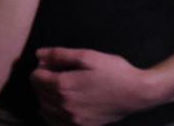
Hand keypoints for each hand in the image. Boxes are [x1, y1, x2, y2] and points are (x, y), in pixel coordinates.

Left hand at [31, 48, 157, 125]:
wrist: (137, 93)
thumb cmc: (114, 71)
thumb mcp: (87, 56)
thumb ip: (59, 54)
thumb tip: (38, 55)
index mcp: (64, 86)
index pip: (35, 78)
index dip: (41, 68)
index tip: (51, 64)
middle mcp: (65, 105)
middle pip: (38, 92)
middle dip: (42, 81)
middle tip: (55, 73)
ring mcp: (73, 119)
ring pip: (44, 108)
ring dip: (45, 96)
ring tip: (59, 87)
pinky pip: (55, 122)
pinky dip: (51, 113)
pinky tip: (59, 104)